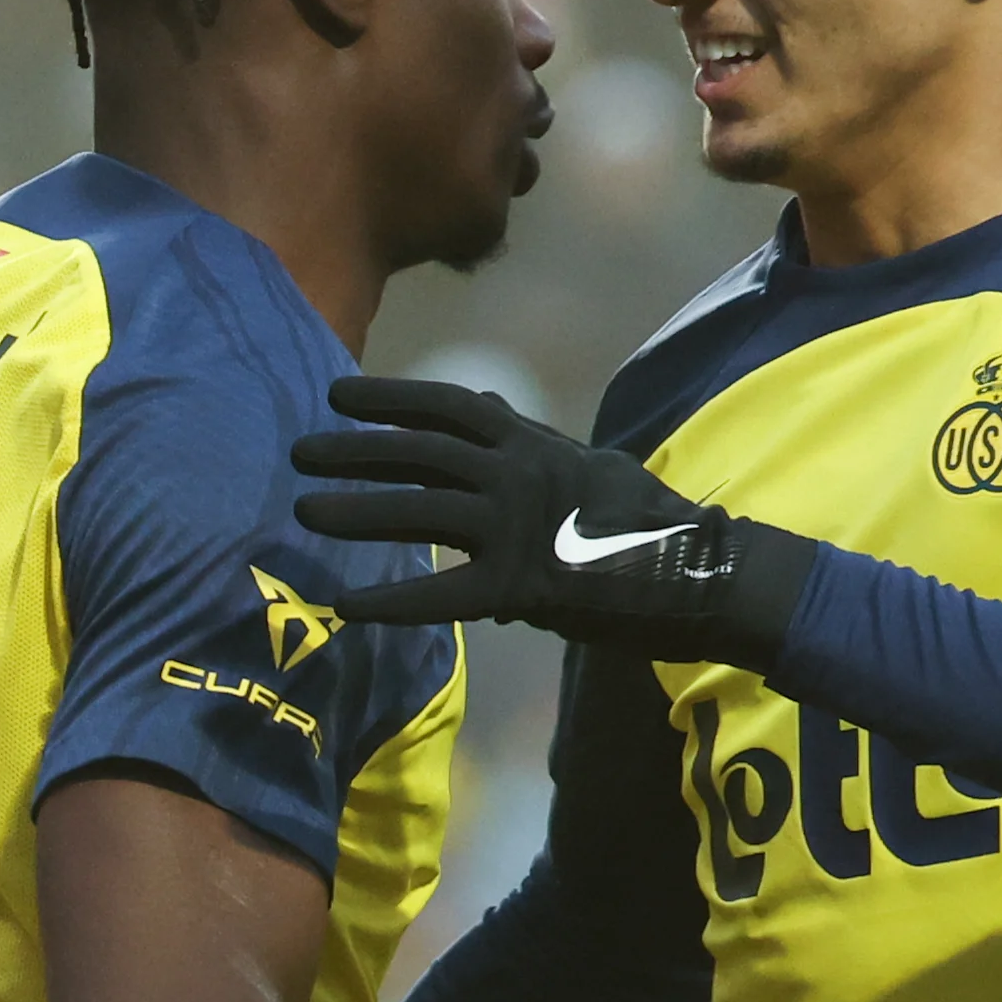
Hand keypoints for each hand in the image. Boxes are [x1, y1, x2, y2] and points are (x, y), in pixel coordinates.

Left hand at [291, 375, 815, 664]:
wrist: (702, 574)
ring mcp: (520, 529)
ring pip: (420, 512)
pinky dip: (391, 601)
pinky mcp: (525, 588)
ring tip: (303, 513)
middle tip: (299, 453)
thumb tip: (482, 407)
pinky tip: (347, 606)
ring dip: (355, 512)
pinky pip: (442, 595)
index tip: (338, 395)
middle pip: (419, 454)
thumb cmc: (647, 522)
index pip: (447, 407)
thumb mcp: (589, 462)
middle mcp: (519, 475)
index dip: (389, 397)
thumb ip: (529, 439)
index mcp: (533, 443)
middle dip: (353, 452)